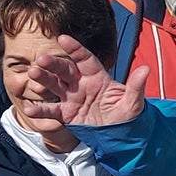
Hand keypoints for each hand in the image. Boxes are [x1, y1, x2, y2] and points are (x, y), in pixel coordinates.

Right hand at [23, 35, 149, 126]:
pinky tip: (30, 107)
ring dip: (43, 79)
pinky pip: (51, 110)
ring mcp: (72, 98)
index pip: (85, 59)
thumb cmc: (127, 116)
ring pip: (54, 85)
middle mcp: (82, 84)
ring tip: (32, 73)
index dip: (74, 49)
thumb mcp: (133, 103)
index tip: (63, 38)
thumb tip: (146, 69)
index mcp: (97, 77)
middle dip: (53, 63)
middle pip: (65, 69)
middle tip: (41, 59)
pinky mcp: (66, 114)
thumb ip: (136, 87)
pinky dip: (40, 109)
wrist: (121, 137)